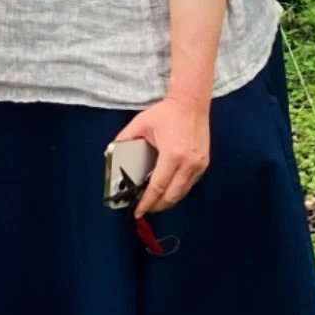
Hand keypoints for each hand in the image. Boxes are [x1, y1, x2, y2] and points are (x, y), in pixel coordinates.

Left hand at [114, 95, 209, 215]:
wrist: (192, 103)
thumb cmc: (167, 112)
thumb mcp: (140, 124)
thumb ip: (124, 140)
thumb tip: (110, 153)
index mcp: (173, 155)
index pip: (158, 187)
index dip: (147, 202)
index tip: (138, 211)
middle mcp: (189, 163)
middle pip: (172, 196)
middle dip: (157, 206)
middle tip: (144, 209)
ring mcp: (199, 165)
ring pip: (183, 192)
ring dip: (168, 200)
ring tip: (154, 202)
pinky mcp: (204, 163)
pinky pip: (190, 184)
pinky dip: (178, 190)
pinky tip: (168, 190)